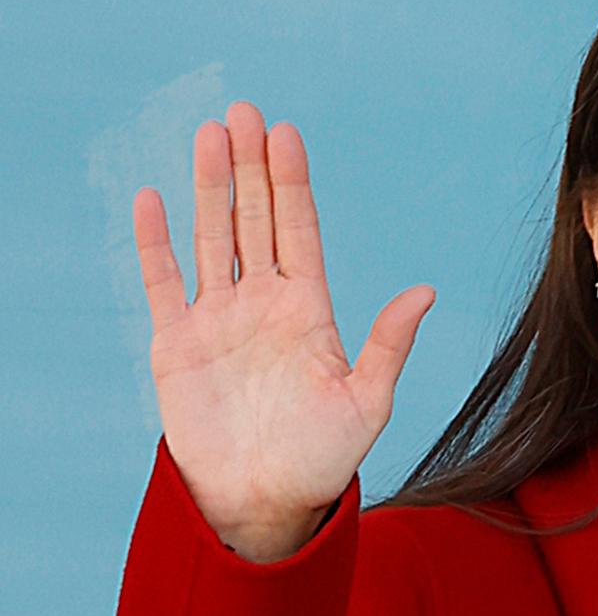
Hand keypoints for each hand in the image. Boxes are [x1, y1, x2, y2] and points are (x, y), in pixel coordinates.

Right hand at [133, 101, 434, 537]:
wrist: (265, 502)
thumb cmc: (323, 459)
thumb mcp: (366, 403)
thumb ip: (388, 345)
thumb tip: (426, 291)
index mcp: (310, 312)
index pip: (300, 232)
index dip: (292, 183)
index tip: (286, 134)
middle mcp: (264, 306)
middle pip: (256, 220)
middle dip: (250, 168)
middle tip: (244, 113)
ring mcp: (219, 320)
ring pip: (212, 238)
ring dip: (208, 188)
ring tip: (208, 135)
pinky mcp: (178, 343)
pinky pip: (163, 282)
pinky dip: (156, 243)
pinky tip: (153, 199)